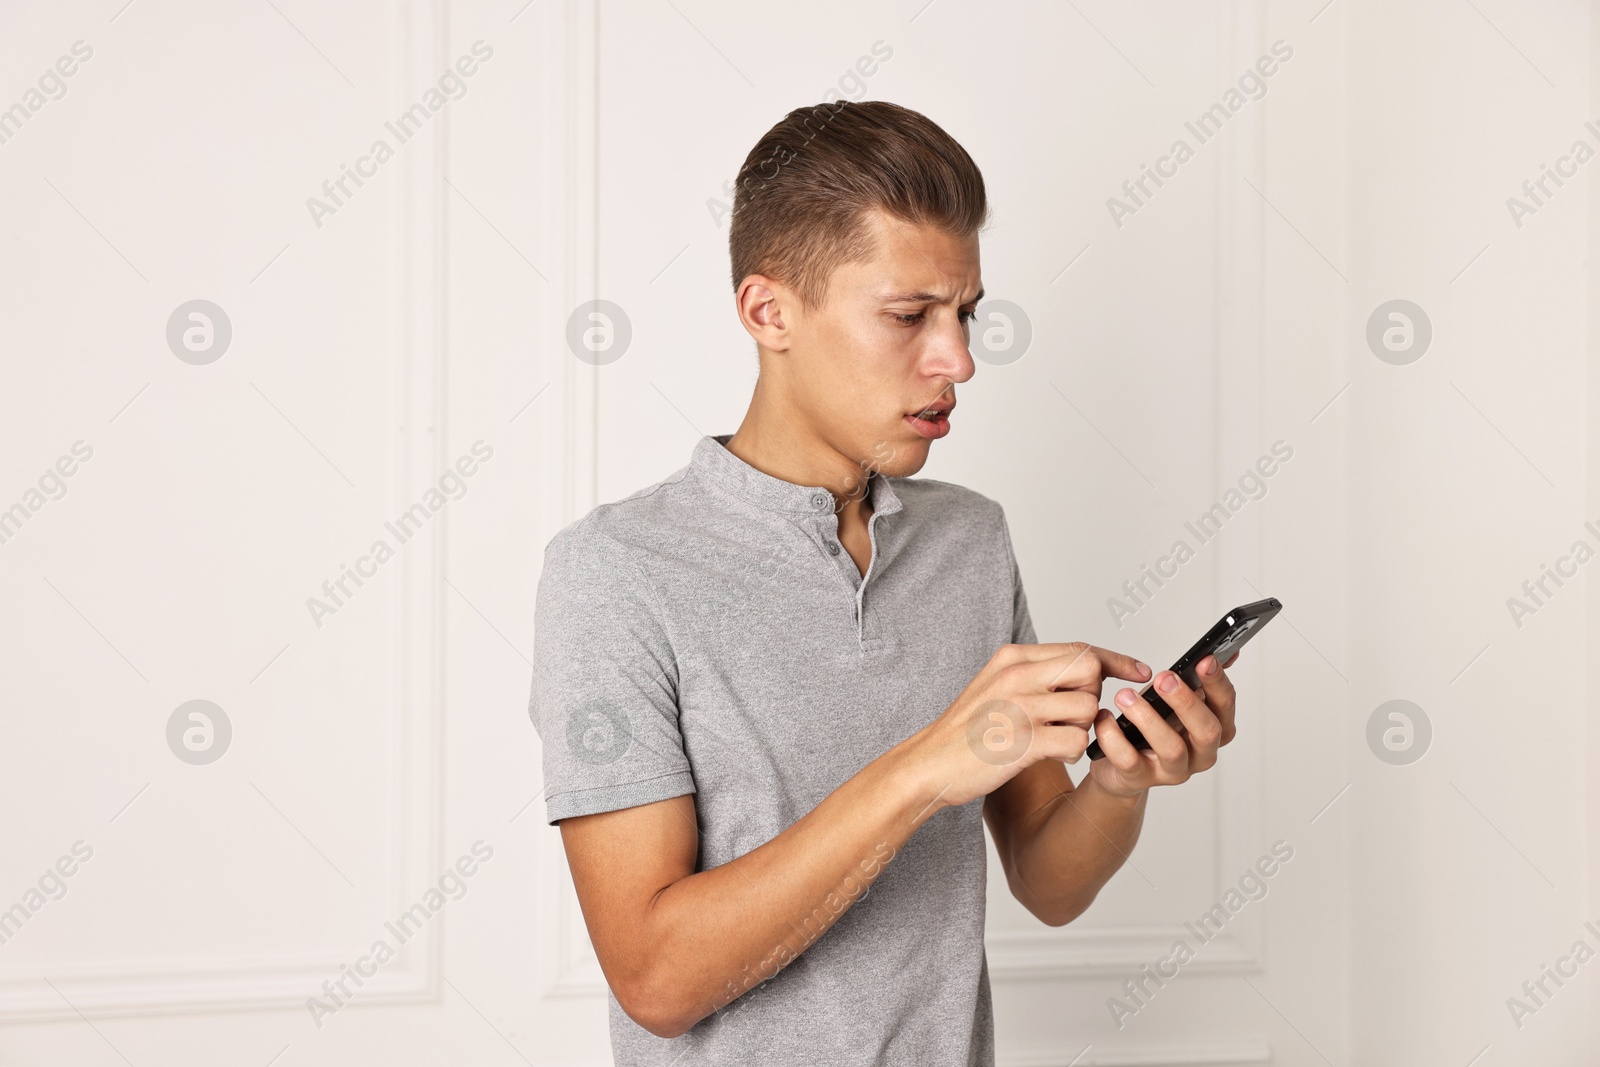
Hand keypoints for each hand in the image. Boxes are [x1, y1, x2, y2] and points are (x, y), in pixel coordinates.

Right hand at [902, 642, 1151, 810]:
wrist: (930, 764)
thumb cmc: (968, 729)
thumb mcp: (996, 684)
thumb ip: (1036, 672)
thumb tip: (1088, 667)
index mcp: (1013, 658)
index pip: (1080, 649)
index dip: (1116, 660)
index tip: (1139, 671)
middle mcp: (1018, 676)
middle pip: (1091, 672)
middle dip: (1093, 697)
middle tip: (1072, 717)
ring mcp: (1020, 707)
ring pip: (1089, 708)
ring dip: (1082, 728)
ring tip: (1055, 738)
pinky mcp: (1023, 741)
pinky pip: (1078, 741)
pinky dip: (1073, 751)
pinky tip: (1052, 754)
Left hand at [1087, 652, 1239, 798]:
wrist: (1117, 767)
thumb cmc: (1147, 727)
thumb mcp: (1169, 698)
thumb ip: (1192, 678)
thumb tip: (1222, 653)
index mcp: (1212, 728)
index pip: (1224, 705)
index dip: (1217, 682)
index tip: (1204, 660)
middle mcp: (1200, 753)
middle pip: (1207, 730)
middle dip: (1185, 701)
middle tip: (1163, 678)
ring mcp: (1172, 770)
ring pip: (1171, 748)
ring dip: (1148, 718)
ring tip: (1125, 696)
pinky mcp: (1141, 779)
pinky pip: (1130, 761)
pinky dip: (1114, 737)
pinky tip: (1105, 718)